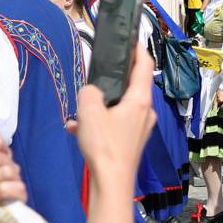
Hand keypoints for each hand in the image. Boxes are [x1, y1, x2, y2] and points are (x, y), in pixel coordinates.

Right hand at [69, 50, 156, 189]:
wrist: (111, 183)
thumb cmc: (104, 144)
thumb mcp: (89, 111)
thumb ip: (89, 92)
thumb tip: (91, 92)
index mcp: (140, 100)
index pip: (144, 66)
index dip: (138, 49)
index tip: (130, 39)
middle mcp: (145, 113)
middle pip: (131, 87)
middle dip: (111, 81)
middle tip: (95, 75)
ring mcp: (140, 129)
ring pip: (118, 108)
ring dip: (98, 108)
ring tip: (78, 114)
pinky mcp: (131, 143)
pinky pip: (113, 125)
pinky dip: (97, 125)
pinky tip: (77, 130)